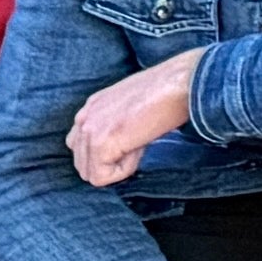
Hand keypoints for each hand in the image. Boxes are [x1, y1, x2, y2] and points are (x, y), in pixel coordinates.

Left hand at [67, 51, 201, 188]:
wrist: (179, 84)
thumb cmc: (168, 91)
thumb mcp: (132, 104)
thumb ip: (116, 122)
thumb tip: (122, 144)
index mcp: (91, 107)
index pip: (82, 146)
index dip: (109, 152)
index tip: (135, 138)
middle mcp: (83, 118)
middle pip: (82, 163)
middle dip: (110, 163)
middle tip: (138, 144)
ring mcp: (89, 130)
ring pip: (90, 173)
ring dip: (116, 167)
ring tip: (139, 145)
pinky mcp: (100, 144)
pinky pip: (103, 176)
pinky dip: (123, 170)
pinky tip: (140, 149)